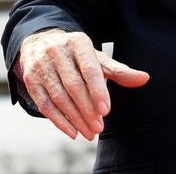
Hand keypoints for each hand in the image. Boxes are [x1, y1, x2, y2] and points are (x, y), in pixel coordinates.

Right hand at [18, 29, 149, 139]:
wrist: (42, 42)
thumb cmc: (77, 55)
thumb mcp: (97, 58)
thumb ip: (119, 70)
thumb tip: (144, 79)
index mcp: (78, 42)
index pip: (89, 68)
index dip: (98, 90)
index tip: (106, 110)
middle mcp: (57, 51)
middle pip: (73, 85)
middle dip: (87, 109)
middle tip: (99, 127)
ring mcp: (41, 65)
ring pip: (58, 96)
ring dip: (74, 118)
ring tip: (89, 133)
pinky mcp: (31, 79)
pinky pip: (43, 104)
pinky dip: (58, 120)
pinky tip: (72, 131)